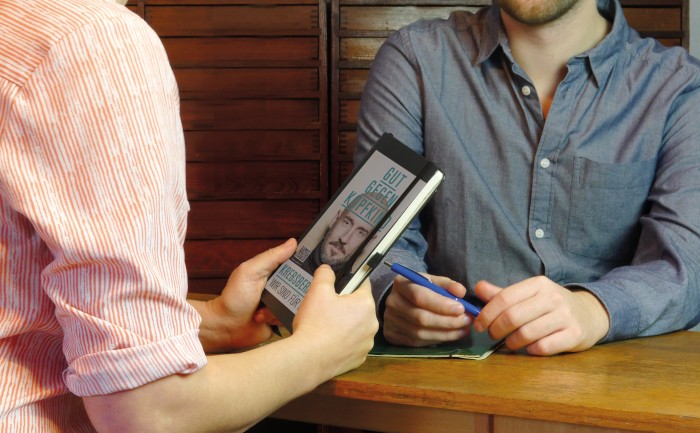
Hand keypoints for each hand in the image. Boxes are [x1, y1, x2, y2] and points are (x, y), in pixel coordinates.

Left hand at [195, 238, 297, 351]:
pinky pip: (292, 317)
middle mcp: (279, 286)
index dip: (302, 264)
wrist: (226, 327)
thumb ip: (271, 257)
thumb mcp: (250, 272)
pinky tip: (264, 318)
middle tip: (276, 293)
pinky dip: (280, 318)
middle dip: (291, 290)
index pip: (294, 263)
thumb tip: (292, 243)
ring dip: (281, 306)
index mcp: (272, 271)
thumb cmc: (234, 298)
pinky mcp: (281, 318)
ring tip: (263, 308)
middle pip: (301, 283)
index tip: (308, 268)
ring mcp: (280, 303)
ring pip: (298, 302)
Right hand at [292, 265, 377, 378]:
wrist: (309, 358)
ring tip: (326, 328)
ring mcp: (368, 344)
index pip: (363, 284)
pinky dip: (345, 342)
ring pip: (358, 327)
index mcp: (366, 303)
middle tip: (327, 309)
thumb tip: (328, 268)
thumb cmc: (315, 321)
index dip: (350, 283)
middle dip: (347, 306)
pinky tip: (330, 343)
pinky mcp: (360, 359)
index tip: (338, 287)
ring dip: (347, 325)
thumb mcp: (317, 291)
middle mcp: (373, 323)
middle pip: (361, 307)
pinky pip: (354, 345)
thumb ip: (325, 274)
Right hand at [382, 273, 472, 346]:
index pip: (420, 296)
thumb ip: (447, 285)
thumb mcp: (432, 281)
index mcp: (401, 284)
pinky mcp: (392, 335)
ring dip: (445, 334)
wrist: (401, 300)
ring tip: (463, 330)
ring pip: (419, 333)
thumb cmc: (420, 289)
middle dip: (447, 321)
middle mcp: (392, 302)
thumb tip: (461, 292)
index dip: (441, 305)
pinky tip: (450, 335)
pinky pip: (417, 342)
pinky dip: (436, 340)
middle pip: (420, 317)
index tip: (461, 309)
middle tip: (467, 321)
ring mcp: (390, 321)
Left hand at [473, 276, 610, 355]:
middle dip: (496, 329)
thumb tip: (478, 287)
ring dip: (512, 342)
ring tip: (510, 343)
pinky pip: (544, 347)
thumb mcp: (529, 294)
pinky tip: (529, 348)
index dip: (487, 314)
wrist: (589, 314)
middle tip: (492, 335)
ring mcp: (566, 316)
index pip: (504, 298)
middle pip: (513, 317)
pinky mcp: (575, 335)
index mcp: (538, 284)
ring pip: (526, 334)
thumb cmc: (551, 305)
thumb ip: (503, 294)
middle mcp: (553, 298)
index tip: (479, 325)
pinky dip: (531, 351)